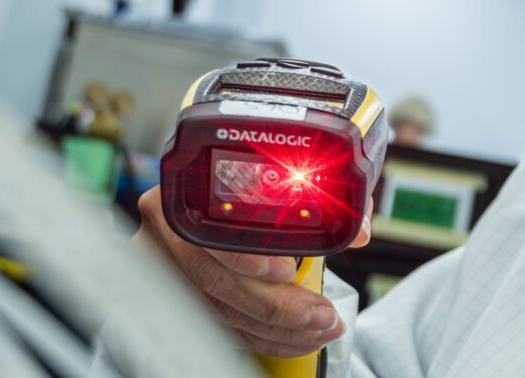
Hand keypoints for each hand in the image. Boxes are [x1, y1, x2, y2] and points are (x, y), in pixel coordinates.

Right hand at [134, 187, 371, 358]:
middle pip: (214, 281)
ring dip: (277, 329)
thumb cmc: (249, 188)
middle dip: (276, 305)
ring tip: (320, 329)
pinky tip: (297, 339)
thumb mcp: (274, 184)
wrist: (218, 195)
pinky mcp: (179, 299)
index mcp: (182, 194)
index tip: (285, 269)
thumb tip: (358, 229)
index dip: (244, 255)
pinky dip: (263, 338)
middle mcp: (166, 234)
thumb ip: (313, 200)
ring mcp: (165, 269)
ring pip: (220, 312)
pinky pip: (223, 327)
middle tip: (321, 314)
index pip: (205, 231)